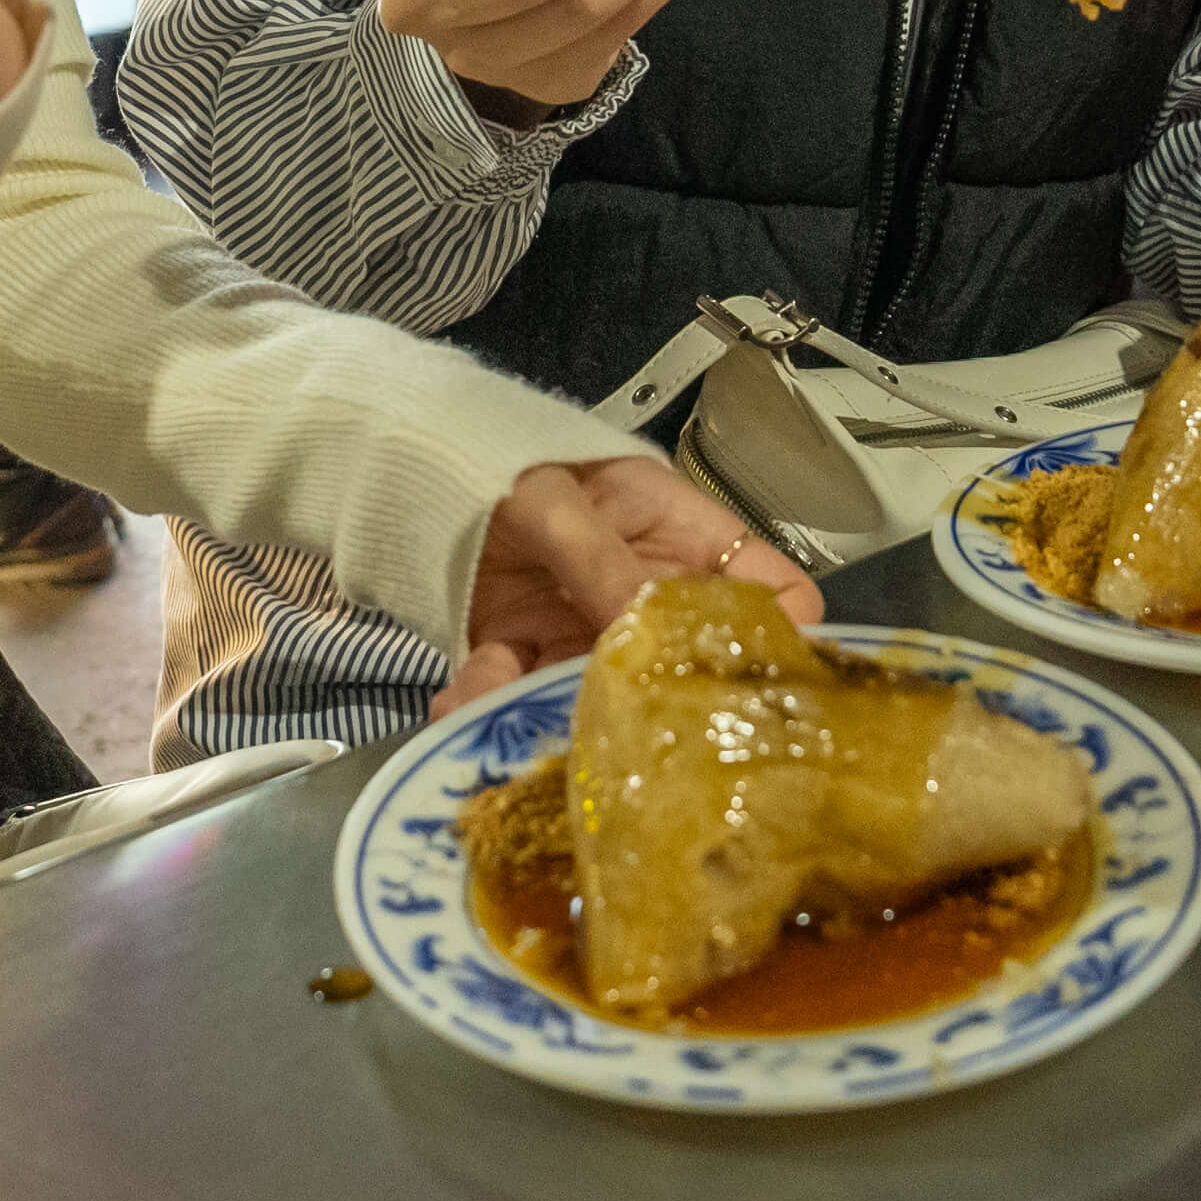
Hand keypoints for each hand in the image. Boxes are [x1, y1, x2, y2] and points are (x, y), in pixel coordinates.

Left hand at [440, 457, 824, 710]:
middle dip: (671, 711)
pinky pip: (524, 699)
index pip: (772, 593)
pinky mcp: (529, 660)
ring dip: (571, 721)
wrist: (418, 464)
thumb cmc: (504, 458)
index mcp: (683, 538)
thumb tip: (638, 630)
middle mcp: (648, 595)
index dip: (783, 645)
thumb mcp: (556, 496)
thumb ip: (597, 559)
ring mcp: (588, 634)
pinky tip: (470, 699)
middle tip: (647, 743)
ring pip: (607, 699)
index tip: (766, 698)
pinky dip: (498, 708)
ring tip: (538, 731)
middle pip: (692, 668)